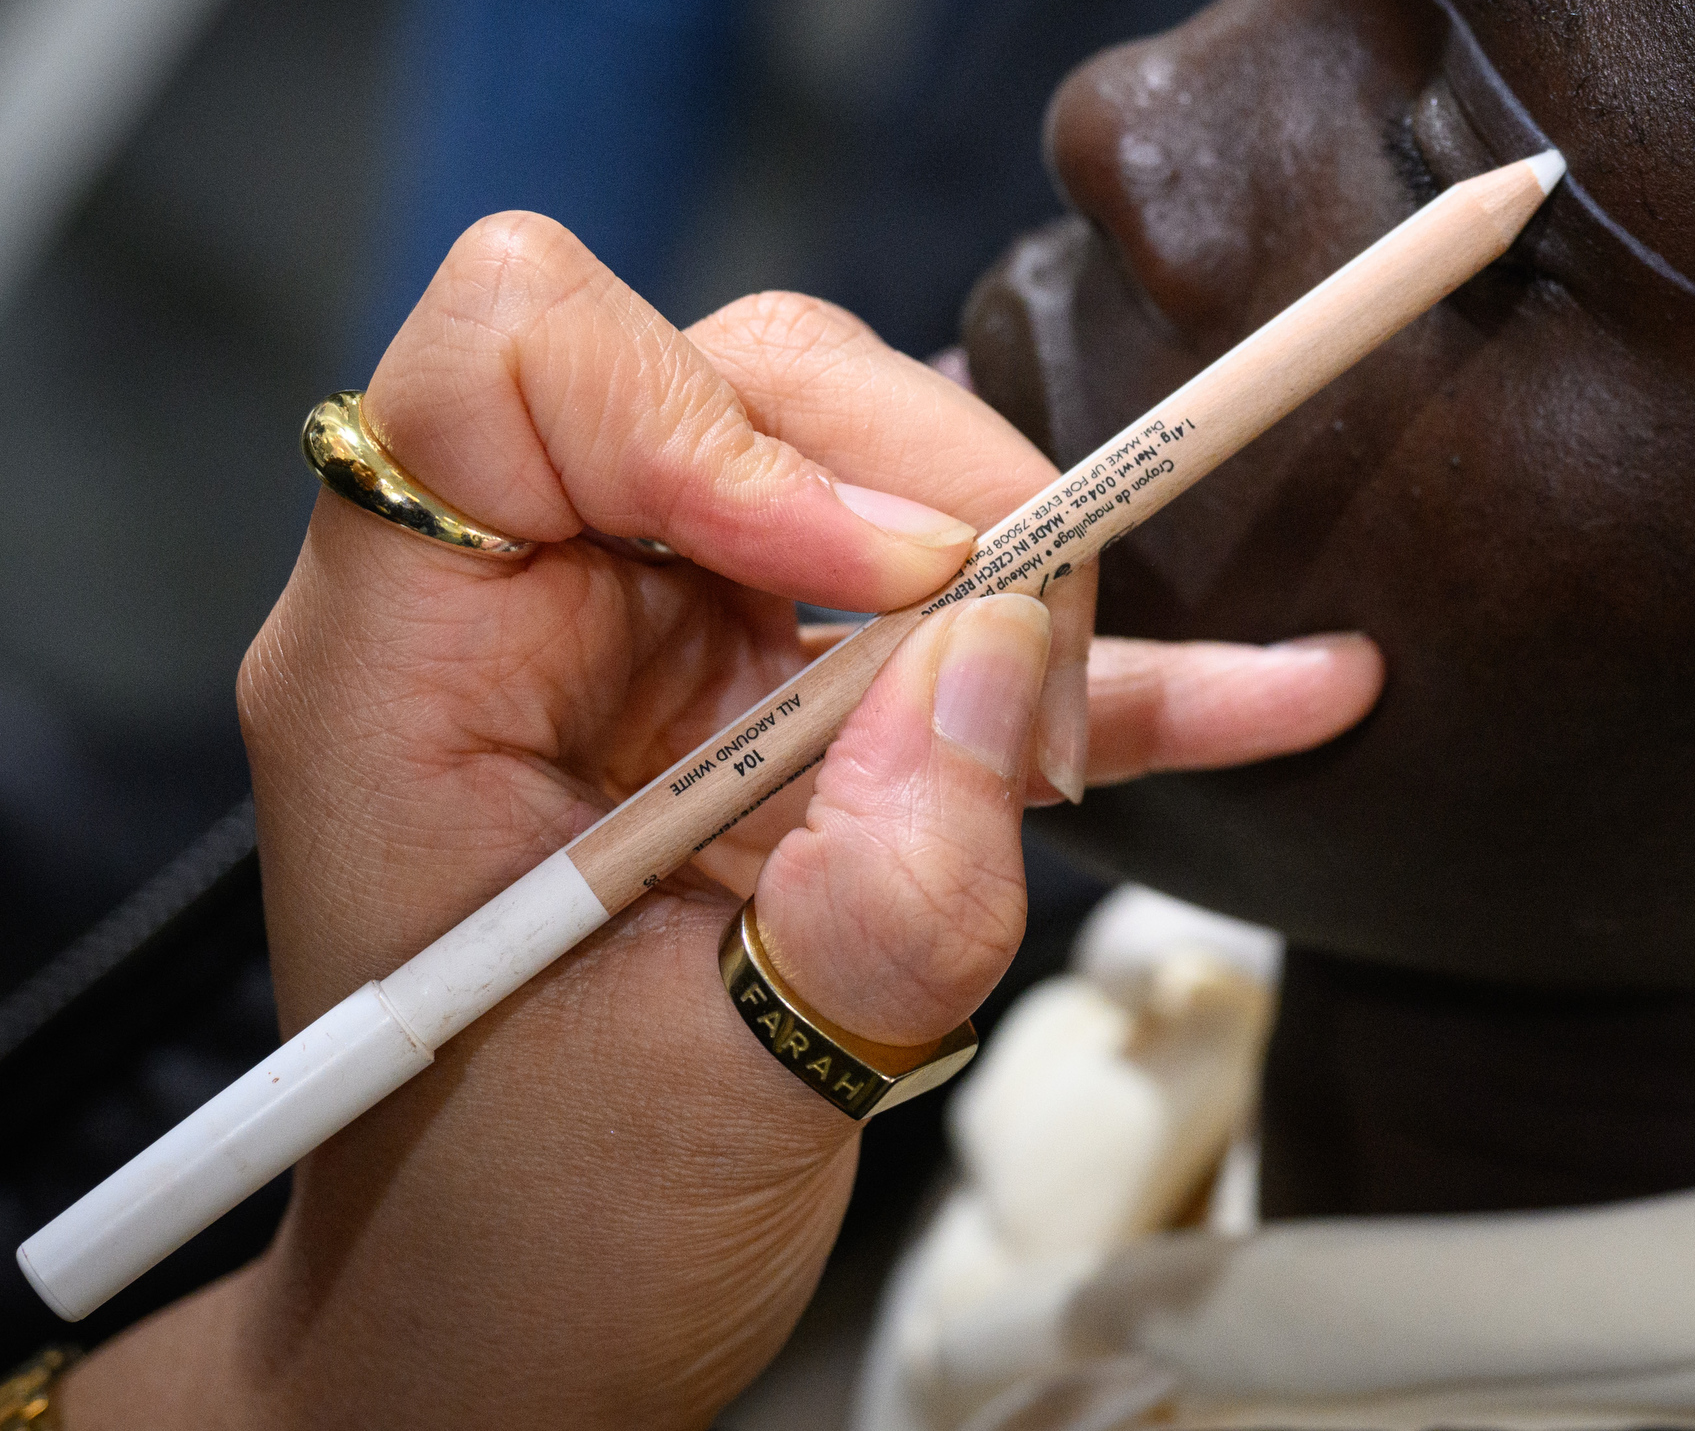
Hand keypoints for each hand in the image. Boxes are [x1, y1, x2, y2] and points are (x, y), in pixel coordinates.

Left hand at [56, 214, 1380, 1429]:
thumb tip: (1004, 666)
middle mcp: (538, 611)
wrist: (516, 1340)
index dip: (716, 418)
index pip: (521, 361)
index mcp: (421, 662)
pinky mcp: (784, 720)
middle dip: (930, 507)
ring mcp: (668, 652)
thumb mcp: (708, 1096)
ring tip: (1069, 754)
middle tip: (1017, 709)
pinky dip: (1096, 668)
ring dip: (1021, 591)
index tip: (872, 584)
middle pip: (746, 383)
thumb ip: (873, 895)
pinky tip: (1274, 690)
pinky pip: (952, 637)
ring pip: (872, 475)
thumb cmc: (522, 1243)